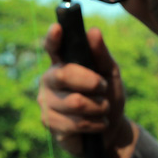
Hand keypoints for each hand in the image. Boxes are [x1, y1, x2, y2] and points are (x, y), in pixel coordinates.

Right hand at [37, 24, 136, 157]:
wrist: (110, 130)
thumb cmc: (107, 96)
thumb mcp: (109, 74)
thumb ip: (101, 54)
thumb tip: (93, 31)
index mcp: (62, 63)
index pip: (53, 47)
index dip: (53, 39)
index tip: (57, 28)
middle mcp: (49, 79)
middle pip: (64, 74)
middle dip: (90, 81)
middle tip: (102, 87)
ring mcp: (46, 101)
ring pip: (75, 102)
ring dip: (98, 107)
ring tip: (102, 109)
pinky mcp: (49, 123)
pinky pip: (75, 122)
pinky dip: (95, 124)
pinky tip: (96, 124)